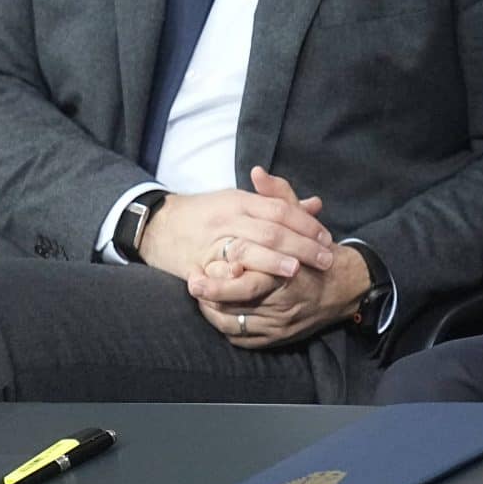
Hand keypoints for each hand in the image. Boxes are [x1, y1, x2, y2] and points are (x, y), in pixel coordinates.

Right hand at [138, 169, 332, 281]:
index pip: (280, 210)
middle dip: (301, 246)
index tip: (326, 239)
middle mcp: (228, 218)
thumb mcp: (240, 201)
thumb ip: (278, 203)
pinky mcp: (198, 262)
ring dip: (274, 260)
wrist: (156, 225)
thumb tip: (316, 206)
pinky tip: (257, 283)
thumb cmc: (205, 214)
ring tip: (296, 271)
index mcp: (240, 200)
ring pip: (248, 247)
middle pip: (271, 230)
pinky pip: (220, 269)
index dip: (306, 225)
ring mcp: (212, 240)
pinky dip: (240, 276)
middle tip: (325, 259)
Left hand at [185, 169, 369, 347]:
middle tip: (192, 285)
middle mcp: (287, 302)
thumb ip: (279, 197)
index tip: (195, 273)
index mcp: (290, 272)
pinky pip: (244, 338)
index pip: (247, 280)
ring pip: (237, 324)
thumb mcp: (303, 221)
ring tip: (201, 297)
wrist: (347, 288)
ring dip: (215, 311)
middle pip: (238, 305)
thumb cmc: (320, 252)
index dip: (218, 279)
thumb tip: (257, 173)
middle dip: (211, 296)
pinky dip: (227, 327)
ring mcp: (282, 323)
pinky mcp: (278, 338)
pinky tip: (217, 312)